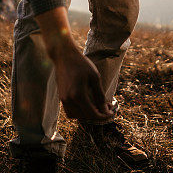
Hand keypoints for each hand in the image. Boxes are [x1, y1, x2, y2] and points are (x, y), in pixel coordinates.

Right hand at [34, 7, 113, 121]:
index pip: (92, 114)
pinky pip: (70, 111)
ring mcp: (63, 99)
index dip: (103, 116)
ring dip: (87, 114)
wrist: (64, 56)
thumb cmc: (81, 64)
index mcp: (78, 95)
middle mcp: (69, 100)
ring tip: (97, 107)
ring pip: (76, 116)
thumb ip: (99, 95)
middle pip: (85, 116)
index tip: (111, 113)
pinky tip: (87, 104)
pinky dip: (79, 111)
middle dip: (97, 115)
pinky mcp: (61, 97)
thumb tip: (106, 110)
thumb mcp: (95, 78)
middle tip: (107, 108)